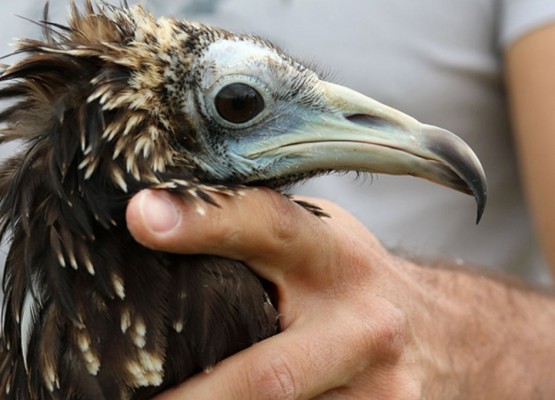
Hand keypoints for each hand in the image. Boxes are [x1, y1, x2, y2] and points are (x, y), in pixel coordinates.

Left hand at [127, 188, 554, 398]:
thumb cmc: (355, 277)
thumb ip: (264, 235)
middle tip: (127, 398)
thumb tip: (172, 219)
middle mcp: (363, 326)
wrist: (444, 334)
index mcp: (336, 257)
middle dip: (195, 397)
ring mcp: (377, 391)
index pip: (271, 227)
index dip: (207, 221)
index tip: (143, 217)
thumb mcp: (320, 238)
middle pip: (268, 374)